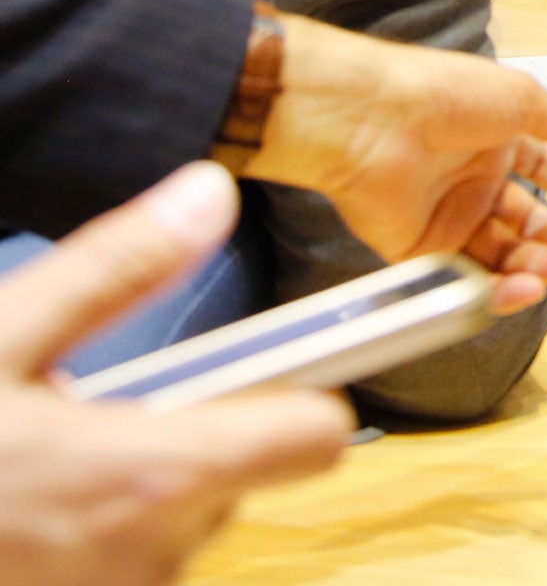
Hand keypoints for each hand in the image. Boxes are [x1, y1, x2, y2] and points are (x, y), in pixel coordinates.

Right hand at [0, 163, 352, 585]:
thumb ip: (113, 267)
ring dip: (131, 495)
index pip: (320, 438)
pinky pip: (128, 569)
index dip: (305, 399)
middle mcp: (153, 555)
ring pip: (178, 524)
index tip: (270, 374)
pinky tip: (32, 518)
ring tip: (41, 471)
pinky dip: (95, 542)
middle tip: (90, 415)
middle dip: (187, 439)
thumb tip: (207, 192)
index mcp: (153, 476)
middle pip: (240, 476)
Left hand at [243, 16, 546, 314]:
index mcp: (494, 139)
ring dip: (544, 262)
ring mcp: (447, 216)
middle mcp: (472, 179)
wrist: (371, 120)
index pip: (541, 170)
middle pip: (528, 220)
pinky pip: (467, 278)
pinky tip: (530, 285)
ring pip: (505, 252)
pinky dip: (501, 288)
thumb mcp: (522, 98)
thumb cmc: (446, 95)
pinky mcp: (421, 251)